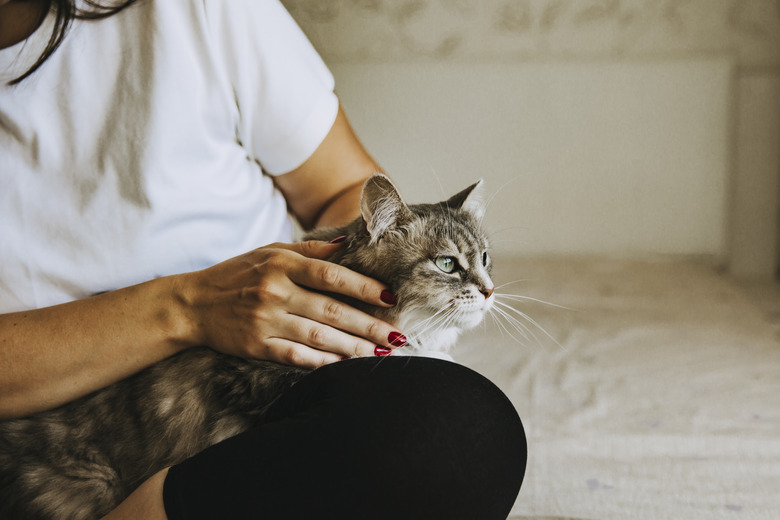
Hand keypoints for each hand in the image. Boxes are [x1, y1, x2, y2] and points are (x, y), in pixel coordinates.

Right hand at [178, 241, 403, 367]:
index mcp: (281, 264)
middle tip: (398, 335)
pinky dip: (323, 362)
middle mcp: (274, 291)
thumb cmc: (236, 274)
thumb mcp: (269, 251)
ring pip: (319, 336)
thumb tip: (347, 246)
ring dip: (354, 347)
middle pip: (332, 310)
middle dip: (369, 324)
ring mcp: (265, 321)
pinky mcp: (256, 346)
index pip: (331, 275)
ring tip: (381, 353)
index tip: (390, 297)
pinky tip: (346, 366)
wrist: (191, 304)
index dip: (363, 286)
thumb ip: (309, 249)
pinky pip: (296, 357)